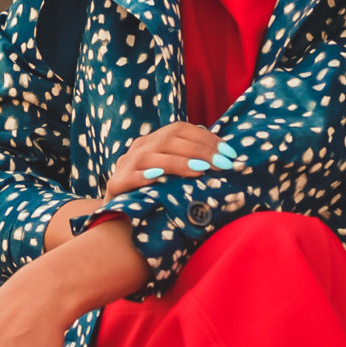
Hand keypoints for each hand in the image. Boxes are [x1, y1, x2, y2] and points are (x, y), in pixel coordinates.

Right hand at [102, 122, 236, 201]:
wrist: (122, 217)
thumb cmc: (156, 193)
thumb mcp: (174, 173)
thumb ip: (192, 162)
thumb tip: (226, 158)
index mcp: (154, 141)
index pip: (180, 129)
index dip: (206, 138)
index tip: (229, 153)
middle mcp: (140, 147)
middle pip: (169, 139)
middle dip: (199, 151)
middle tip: (223, 164)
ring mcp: (126, 165)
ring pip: (150, 156)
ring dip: (178, 162)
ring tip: (201, 171)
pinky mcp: (116, 184)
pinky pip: (129, 177)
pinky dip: (144, 176)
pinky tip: (159, 178)